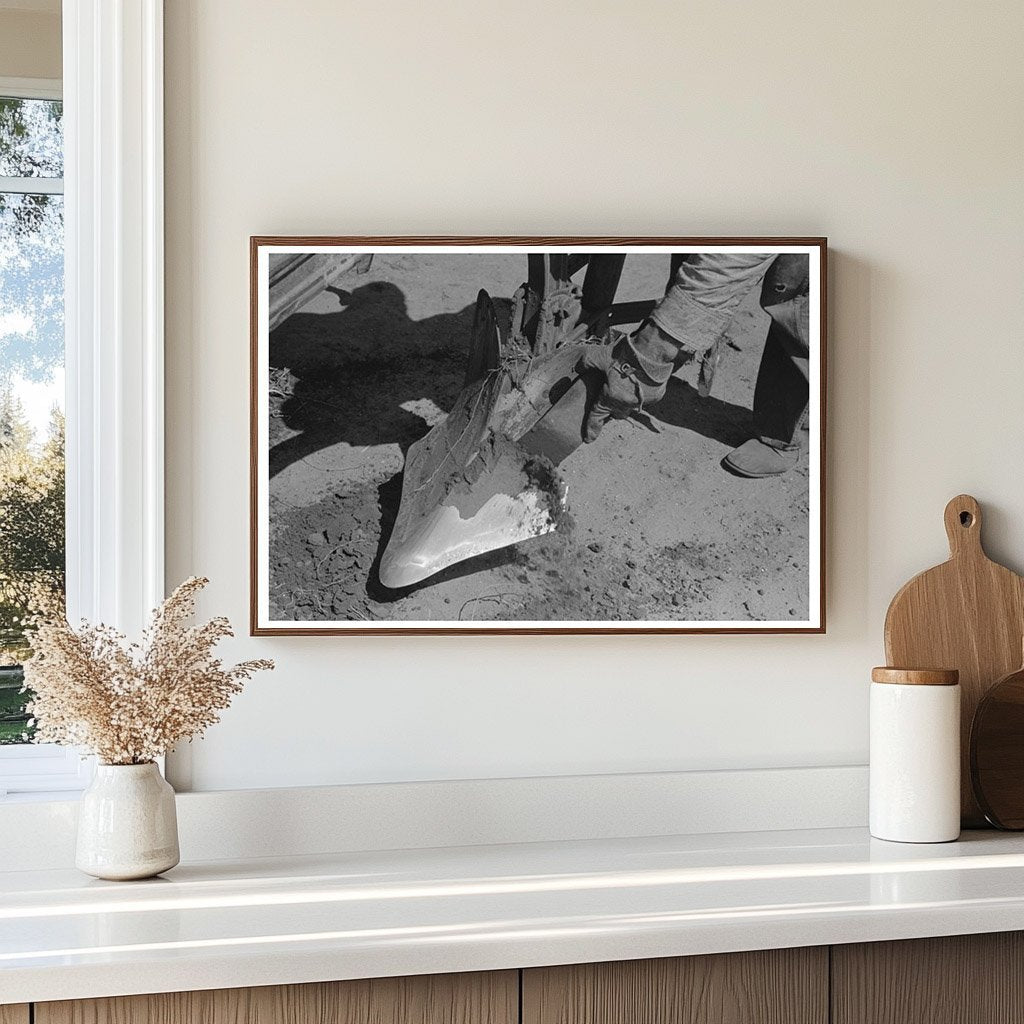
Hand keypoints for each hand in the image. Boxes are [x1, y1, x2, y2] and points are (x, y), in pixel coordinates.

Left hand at [577, 322, 682, 441]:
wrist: (653, 350)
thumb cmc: (625, 354)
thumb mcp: (600, 355)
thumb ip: (587, 363)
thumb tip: (578, 366)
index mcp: (610, 398)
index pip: (597, 417)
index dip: (591, 428)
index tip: (588, 439)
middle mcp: (625, 404)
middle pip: (617, 414)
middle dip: (613, 408)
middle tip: (611, 395)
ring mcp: (642, 402)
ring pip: (632, 407)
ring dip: (628, 399)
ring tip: (627, 384)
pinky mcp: (656, 397)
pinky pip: (645, 400)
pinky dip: (642, 393)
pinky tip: (641, 380)